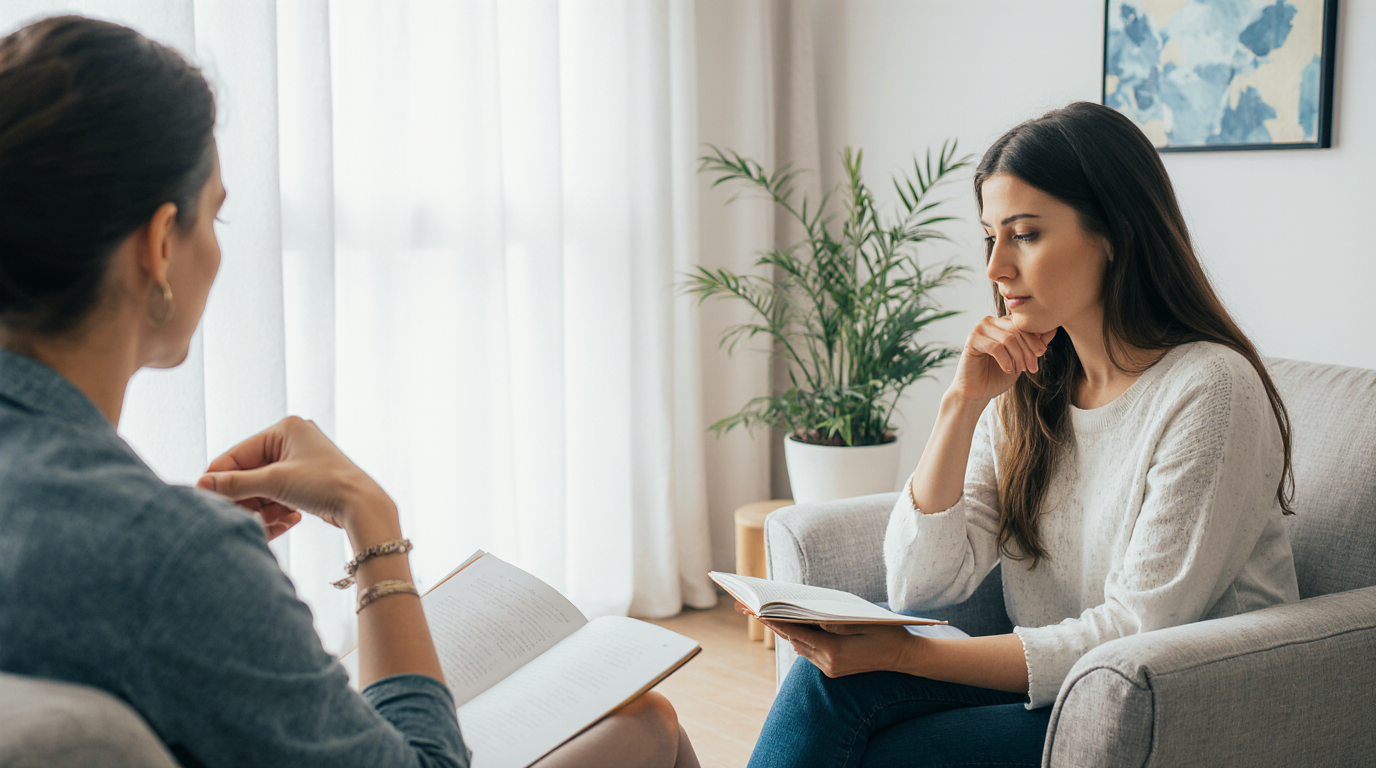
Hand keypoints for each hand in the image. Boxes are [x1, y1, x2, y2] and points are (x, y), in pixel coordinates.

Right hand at [197, 416, 396, 538]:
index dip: (220, 478)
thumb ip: (236, 484)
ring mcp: (301, 461)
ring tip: (270, 523)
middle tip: (238, 518)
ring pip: (265, 489)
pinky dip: (279, 511)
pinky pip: (280, 496)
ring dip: (263, 510)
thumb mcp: (275, 482)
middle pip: (251, 474)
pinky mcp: (308, 481)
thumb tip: (202, 484)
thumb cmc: (324, 484)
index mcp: (285, 429)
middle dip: (247, 499)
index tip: (203, 498)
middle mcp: (293, 440)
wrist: (363, 506)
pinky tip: (289, 521)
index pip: (238, 454)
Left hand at [757, 614, 921, 677]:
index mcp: (836, 652)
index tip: (755, 610)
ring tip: (761, 612)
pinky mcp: (833, 670)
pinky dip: (797, 638)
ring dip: (782, 630)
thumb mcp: (866, 621)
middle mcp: (829, 664)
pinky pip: (809, 652)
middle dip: (772, 623)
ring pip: (799, 647)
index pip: (797, 634)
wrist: (906, 658)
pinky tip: (788, 625)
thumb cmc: (890, 634)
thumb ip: (840, 622)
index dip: (775, 621)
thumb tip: (815, 619)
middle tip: (747, 607)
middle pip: (793, 640)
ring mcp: (830, 669)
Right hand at [948, 315, 1057, 402]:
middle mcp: (991, 321)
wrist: (978, 392)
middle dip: (1028, 349)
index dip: (1035, 339)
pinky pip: (995, 347)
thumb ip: (1036, 344)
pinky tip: (1008, 370)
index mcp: (1003, 322)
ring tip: (1021, 370)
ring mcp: (979, 329)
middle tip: (1033, 367)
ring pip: (1008, 338)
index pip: (1024, 324)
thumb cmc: (998, 375)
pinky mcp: (971, 340)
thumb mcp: (1022, 358)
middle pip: (1017, 329)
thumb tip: (1055, 328)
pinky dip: (1005, 360)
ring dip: (1018, 356)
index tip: (1041, 355)